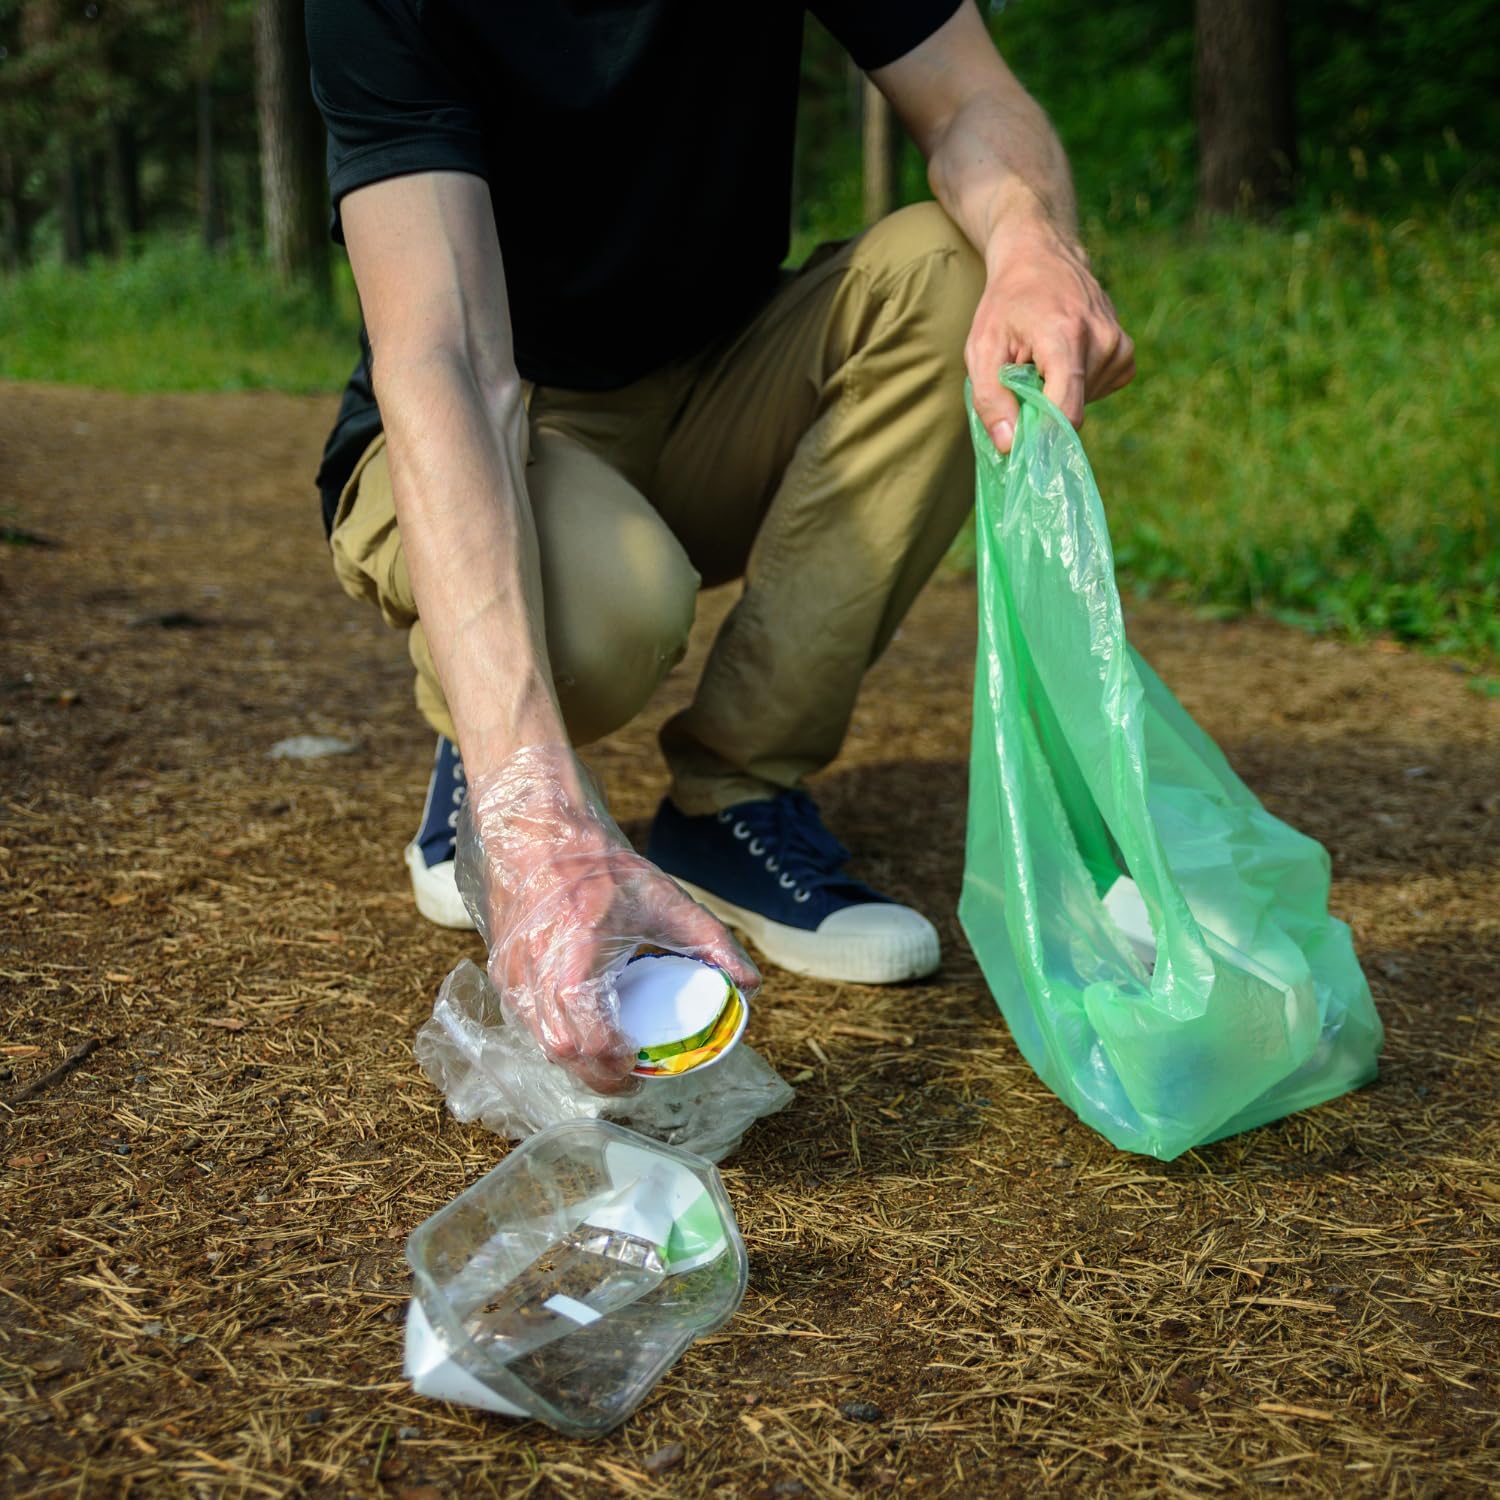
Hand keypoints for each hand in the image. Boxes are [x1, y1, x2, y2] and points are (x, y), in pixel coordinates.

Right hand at [459, 745, 759, 1091]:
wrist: (537, 828)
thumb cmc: (598, 864)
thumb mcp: (663, 899)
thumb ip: (710, 940)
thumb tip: (751, 982)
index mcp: (575, 968)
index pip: (594, 1045)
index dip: (619, 1068)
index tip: (642, 1071)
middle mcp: (536, 980)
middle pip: (563, 1054)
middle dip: (596, 1074)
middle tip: (628, 1074)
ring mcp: (512, 976)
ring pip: (541, 1040)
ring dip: (575, 1054)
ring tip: (607, 1052)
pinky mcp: (502, 968)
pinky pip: (526, 1017)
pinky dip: (554, 1028)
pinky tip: (580, 1018)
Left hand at [966, 214, 1134, 453]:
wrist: (1041, 257)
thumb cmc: (1006, 303)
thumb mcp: (981, 348)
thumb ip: (990, 399)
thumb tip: (1009, 446)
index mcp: (1065, 336)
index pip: (1066, 411)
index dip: (1041, 434)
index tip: (1021, 438)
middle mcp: (1101, 340)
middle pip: (1072, 410)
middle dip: (1042, 406)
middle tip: (1024, 373)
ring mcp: (1119, 345)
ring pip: (1085, 403)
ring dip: (1058, 393)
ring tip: (1044, 359)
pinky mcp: (1126, 352)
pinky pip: (1099, 391)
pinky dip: (1077, 386)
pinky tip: (1064, 360)